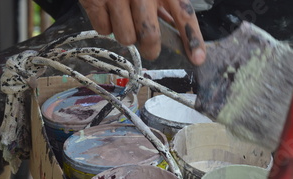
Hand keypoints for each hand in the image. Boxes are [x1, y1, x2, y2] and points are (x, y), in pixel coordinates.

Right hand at [79, 0, 205, 64]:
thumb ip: (167, 4)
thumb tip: (178, 31)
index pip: (183, 13)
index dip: (192, 38)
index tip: (198, 58)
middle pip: (150, 36)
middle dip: (150, 48)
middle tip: (150, 48)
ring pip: (125, 38)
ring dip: (126, 34)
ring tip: (123, 18)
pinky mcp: (94, 1)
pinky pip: (104, 30)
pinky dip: (106, 25)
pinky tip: (108, 10)